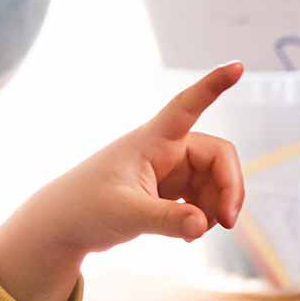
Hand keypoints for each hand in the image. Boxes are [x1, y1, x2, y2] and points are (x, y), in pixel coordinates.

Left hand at [0, 62, 247, 300]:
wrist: (61, 225)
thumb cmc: (84, 208)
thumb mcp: (126, 214)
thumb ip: (166, 220)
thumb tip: (203, 225)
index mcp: (151, 141)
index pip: (187, 106)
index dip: (213, 85)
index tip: (238, 65)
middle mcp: (164, 149)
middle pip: (217, 157)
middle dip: (228, 187)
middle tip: (227, 222)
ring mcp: (167, 169)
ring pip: (212, 180)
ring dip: (215, 206)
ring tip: (196, 233)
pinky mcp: (166, 189)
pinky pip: (200, 196)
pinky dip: (201, 214)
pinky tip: (189, 234)